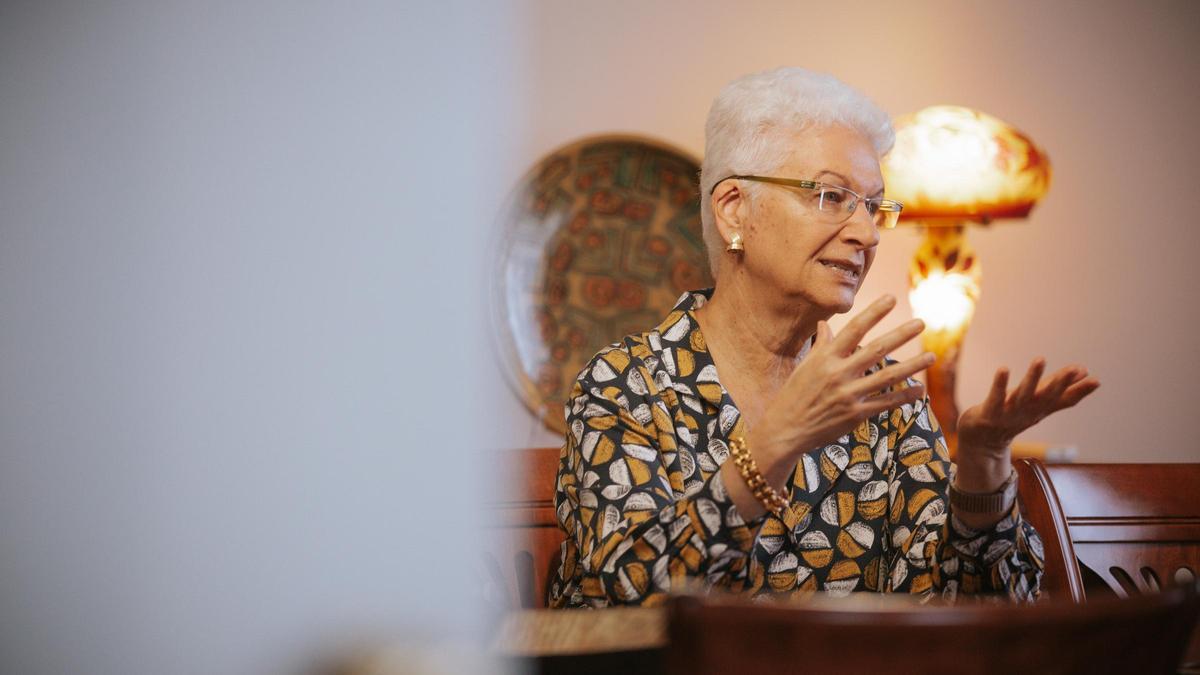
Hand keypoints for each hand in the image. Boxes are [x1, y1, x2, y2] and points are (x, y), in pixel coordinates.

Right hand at [750, 295, 933, 475]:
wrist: (785, 429)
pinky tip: (920, 390)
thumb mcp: (804, 366)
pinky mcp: (855, 414)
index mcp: (825, 357)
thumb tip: (826, 324)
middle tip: (921, 323)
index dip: (873, 313)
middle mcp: (838, 373)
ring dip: (912, 366)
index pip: (854, 329)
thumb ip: (821, 345)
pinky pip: (886, 402)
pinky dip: (904, 396)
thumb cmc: (794, 394)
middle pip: (876, 349)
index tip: (891, 298)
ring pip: (887, 376)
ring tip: (931, 356)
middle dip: (901, 335)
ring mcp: (848, 394)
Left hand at [958, 358, 1100, 458]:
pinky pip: (995, 397)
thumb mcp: (1040, 402)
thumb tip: (1085, 370)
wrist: (983, 440)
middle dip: (1061, 383)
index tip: (1097, 380)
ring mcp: (1009, 413)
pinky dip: (999, 384)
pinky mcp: (990, 412)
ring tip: (1040, 359)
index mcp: (1041, 408)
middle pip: (1047, 397)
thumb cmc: (1014, 415)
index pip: (1064, 400)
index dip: (1080, 391)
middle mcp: (1029, 411)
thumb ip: (1060, 387)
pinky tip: (1004, 369)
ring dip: (1032, 377)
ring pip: (1023, 394)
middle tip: (1075, 369)